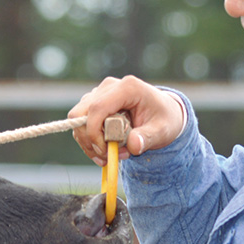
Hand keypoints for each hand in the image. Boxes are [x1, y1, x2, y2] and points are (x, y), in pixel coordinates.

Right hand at [68, 75, 185, 165]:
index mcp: (127, 88)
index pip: (97, 107)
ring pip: (78, 119)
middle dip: (88, 139)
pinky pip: (82, 123)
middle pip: (80, 113)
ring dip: (89, 142)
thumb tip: (133, 145)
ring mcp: (100, 93)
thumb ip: (148, 138)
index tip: (105, 151)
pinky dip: (89, 140)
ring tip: (110, 155)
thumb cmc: (165, 118)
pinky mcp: (95, 103)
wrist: (164, 112)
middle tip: (105, 157)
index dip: (94, 132)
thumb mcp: (163, 130)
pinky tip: (105, 150)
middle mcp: (109, 87)